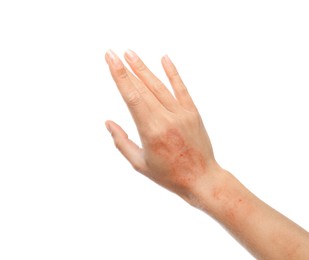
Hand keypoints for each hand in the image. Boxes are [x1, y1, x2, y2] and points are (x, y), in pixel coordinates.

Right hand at [105, 50, 219, 200]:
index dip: (120, 76)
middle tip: (114, 53)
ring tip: (131, 54)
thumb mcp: (140, 163)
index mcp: (151, 131)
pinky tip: (164, 59)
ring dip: (144, 69)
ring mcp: (181, 113)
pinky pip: (182, 89)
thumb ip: (121, 142)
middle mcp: (166, 118)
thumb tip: (108, 122)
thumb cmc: (169, 175)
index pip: (131, 97)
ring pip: (159, 85)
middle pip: (143, 88)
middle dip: (126, 69)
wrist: (202, 179)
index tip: (110, 59)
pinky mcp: (193, 113)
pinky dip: (173, 73)